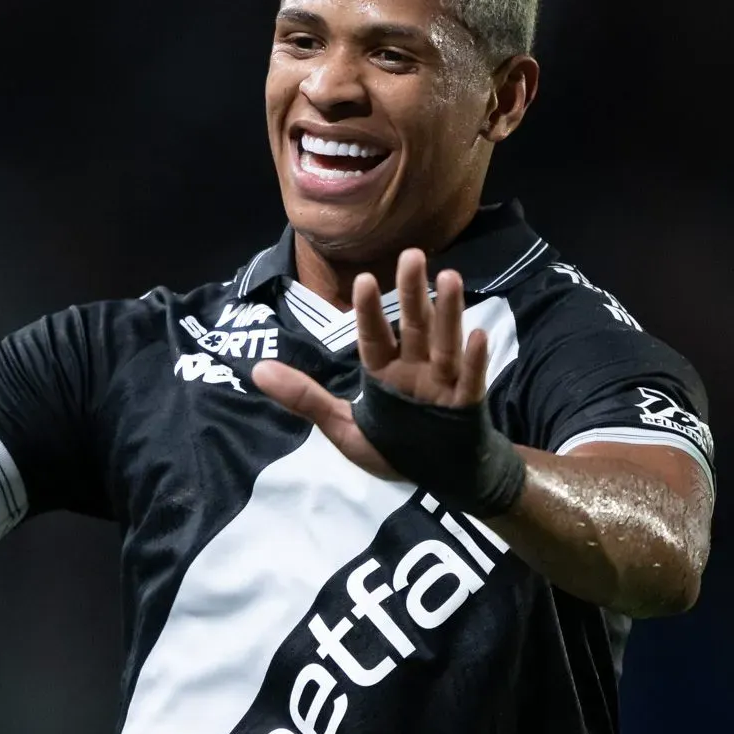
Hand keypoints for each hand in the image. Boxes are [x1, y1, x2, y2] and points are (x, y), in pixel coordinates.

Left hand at [250, 248, 488, 481]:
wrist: (439, 478)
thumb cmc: (393, 447)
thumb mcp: (342, 427)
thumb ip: (304, 398)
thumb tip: (256, 369)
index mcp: (384, 372)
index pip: (374, 337)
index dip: (369, 311)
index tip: (363, 279)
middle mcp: (415, 370)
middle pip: (414, 326)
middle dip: (413, 293)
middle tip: (413, 254)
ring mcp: (443, 384)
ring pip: (445, 343)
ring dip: (448, 312)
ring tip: (450, 277)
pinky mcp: (467, 404)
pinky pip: (471, 380)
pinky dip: (474, 359)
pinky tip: (477, 334)